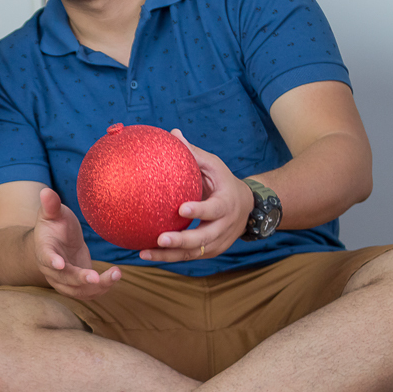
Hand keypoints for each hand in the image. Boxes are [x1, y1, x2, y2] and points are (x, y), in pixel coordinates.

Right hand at [33, 187, 119, 298]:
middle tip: (96, 277)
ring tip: (115, 274)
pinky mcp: (77, 285)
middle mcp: (51, 270)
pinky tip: (115, 276)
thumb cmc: (54, 225)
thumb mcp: (53, 213)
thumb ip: (51, 205)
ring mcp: (64, 281)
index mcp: (44, 249)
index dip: (51, 261)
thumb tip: (45, 190)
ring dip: (97, 287)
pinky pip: (88, 292)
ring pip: (78, 291)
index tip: (59, 264)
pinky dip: (102, 288)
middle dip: (80, 279)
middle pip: (64, 279)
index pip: (45, 256)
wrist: (56, 242)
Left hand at [141, 129, 254, 262]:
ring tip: (144, 253)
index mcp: (227, 203)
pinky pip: (189, 256)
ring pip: (194, 252)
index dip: (200, 211)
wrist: (248, 206)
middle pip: (205, 238)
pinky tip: (146, 254)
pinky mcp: (210, 251)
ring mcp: (218, 241)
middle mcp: (225, 226)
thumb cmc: (223, 182)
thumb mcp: (214, 166)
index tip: (181, 209)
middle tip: (160, 239)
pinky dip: (169, 258)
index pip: (215, 209)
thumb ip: (194, 154)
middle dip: (183, 240)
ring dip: (170, 256)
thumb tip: (173, 133)